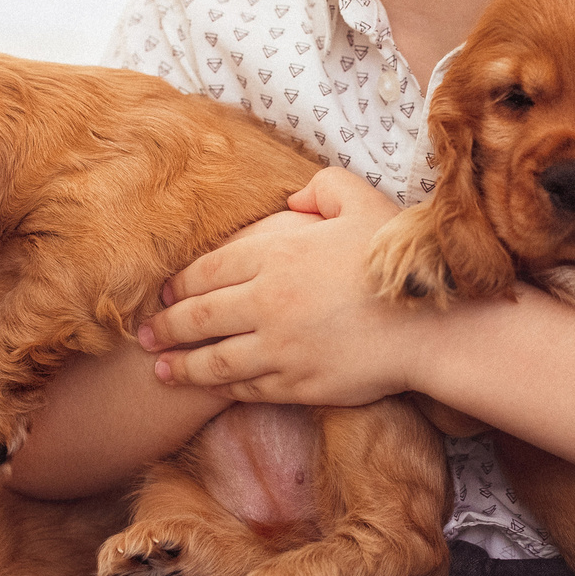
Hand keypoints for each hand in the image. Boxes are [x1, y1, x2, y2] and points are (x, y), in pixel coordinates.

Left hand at [137, 170, 430, 405]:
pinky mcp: (297, 384)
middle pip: (199, 317)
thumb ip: (321, 186)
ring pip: (214, 360)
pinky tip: (210, 388)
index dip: (179, 285)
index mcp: (276, 254)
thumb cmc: (395, 259)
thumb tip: (292, 198)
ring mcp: (280, 348)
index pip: (207, 272)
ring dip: (182, 366)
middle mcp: (268, 302)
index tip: (164, 294)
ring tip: (161, 370)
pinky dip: (222, 388)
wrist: (429, 323)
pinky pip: (247, 388)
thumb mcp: (360, 200)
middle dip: (166, 327)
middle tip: (145, 334)